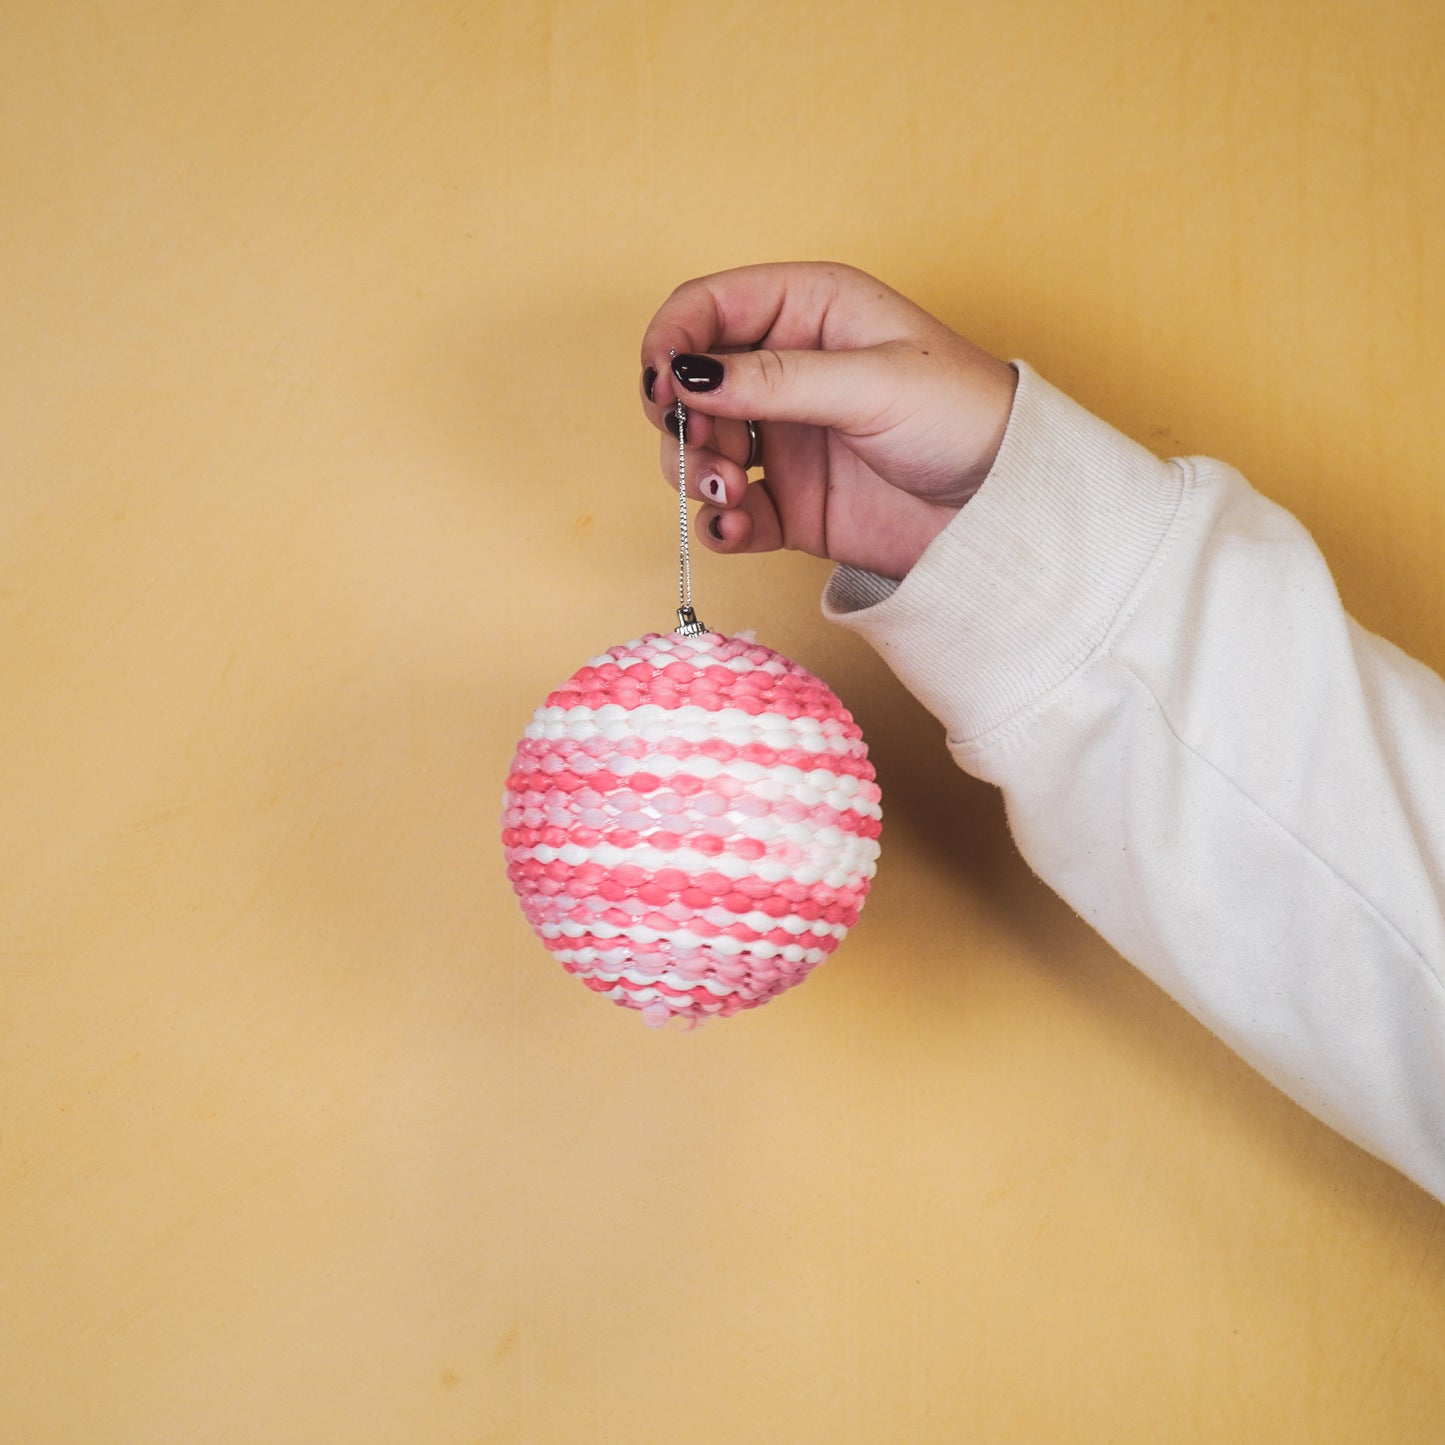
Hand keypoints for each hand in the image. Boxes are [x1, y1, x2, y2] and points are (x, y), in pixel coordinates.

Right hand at [640, 262, 1017, 580]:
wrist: (1010, 507)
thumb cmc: (965, 416)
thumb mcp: (871, 382)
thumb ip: (773, 380)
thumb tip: (685, 375)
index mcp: (807, 311)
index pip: (708, 309)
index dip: (672, 342)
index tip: (662, 386)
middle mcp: (786, 372)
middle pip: (690, 387)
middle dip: (684, 422)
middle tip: (708, 455)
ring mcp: (785, 441)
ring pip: (700, 451)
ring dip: (697, 474)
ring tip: (732, 496)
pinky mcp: (790, 505)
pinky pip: (730, 513)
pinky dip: (720, 525)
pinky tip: (735, 530)